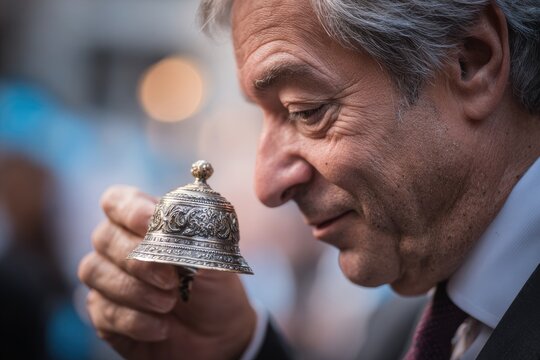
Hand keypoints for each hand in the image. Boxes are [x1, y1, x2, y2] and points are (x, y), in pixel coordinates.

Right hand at [78, 186, 255, 359]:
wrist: (218, 333)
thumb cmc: (214, 287)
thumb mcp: (215, 260)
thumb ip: (196, 239)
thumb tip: (172, 227)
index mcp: (145, 222)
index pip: (118, 201)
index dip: (130, 209)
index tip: (152, 222)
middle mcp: (119, 246)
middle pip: (104, 236)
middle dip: (137, 258)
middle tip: (170, 279)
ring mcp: (108, 280)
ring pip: (95, 272)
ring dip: (135, 290)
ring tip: (169, 303)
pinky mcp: (104, 314)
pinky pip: (103, 311)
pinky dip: (135, 320)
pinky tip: (162, 327)